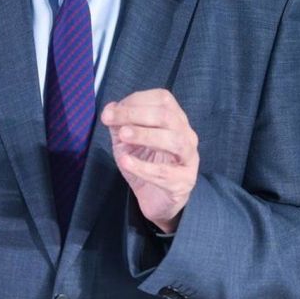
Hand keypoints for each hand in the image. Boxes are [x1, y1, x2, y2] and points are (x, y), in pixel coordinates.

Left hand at [102, 89, 198, 232]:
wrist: (156, 199)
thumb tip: (110, 109)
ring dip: (146, 135)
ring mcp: (189, 158)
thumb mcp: (127, 140)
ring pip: (175, 141)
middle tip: (113, 121)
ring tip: (123, 136)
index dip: (135, 102)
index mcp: (175, 119)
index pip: (162, 99)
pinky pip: (166, 173)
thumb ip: (119, 123)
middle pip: (167, 116)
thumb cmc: (144, 163)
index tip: (110, 113)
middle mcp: (186, 134)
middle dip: (137, 115)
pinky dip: (144, 167)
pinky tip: (126, 162)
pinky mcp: (184, 182)